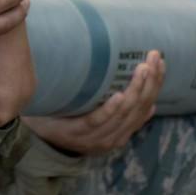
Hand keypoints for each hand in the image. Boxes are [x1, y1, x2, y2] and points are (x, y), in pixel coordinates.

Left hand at [24, 51, 164, 155]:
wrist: (35, 131)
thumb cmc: (67, 116)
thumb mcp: (97, 113)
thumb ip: (119, 110)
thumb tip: (148, 103)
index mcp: (121, 130)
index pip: (146, 105)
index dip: (156, 84)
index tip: (160, 60)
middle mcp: (113, 136)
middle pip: (139, 108)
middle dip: (150, 82)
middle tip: (154, 57)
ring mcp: (95, 137)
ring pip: (124, 114)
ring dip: (136, 90)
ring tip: (142, 69)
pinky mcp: (76, 134)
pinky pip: (97, 121)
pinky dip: (111, 109)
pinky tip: (118, 95)